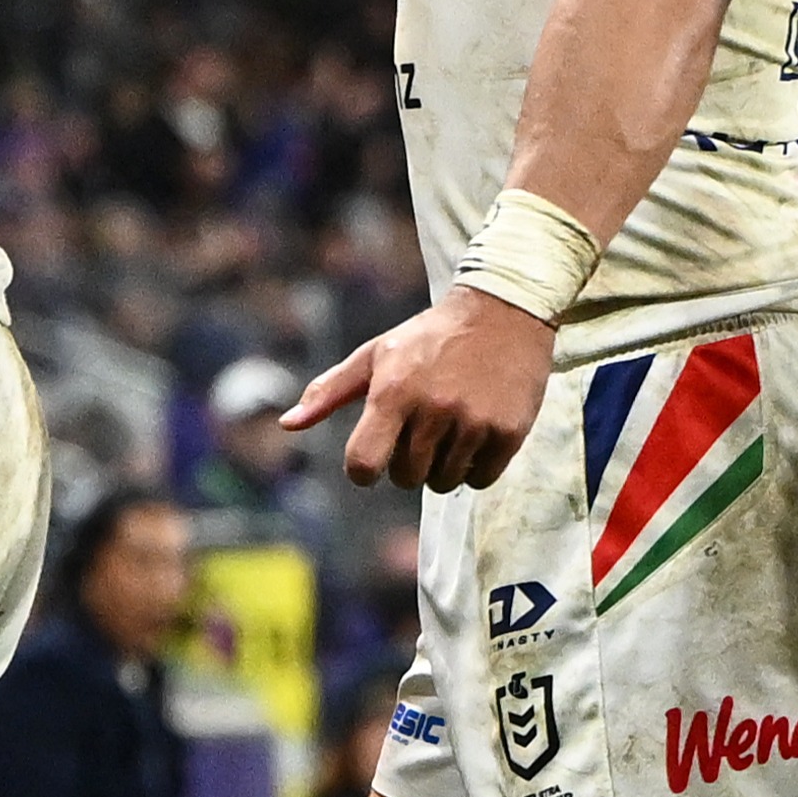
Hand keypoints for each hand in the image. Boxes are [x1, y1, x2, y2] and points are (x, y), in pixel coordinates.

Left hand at [286, 287, 555, 490]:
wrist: (501, 313)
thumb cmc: (427, 339)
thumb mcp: (374, 355)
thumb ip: (328, 392)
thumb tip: (287, 425)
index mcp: (393, 392)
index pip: (363, 462)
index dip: (361, 471)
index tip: (371, 460)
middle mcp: (433, 410)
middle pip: (406, 477)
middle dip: (406, 463)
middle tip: (419, 430)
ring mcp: (474, 423)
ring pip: (444, 482)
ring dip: (441, 467)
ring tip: (448, 429)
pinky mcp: (509, 432)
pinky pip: (480, 479)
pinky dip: (474, 468)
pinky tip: (473, 436)